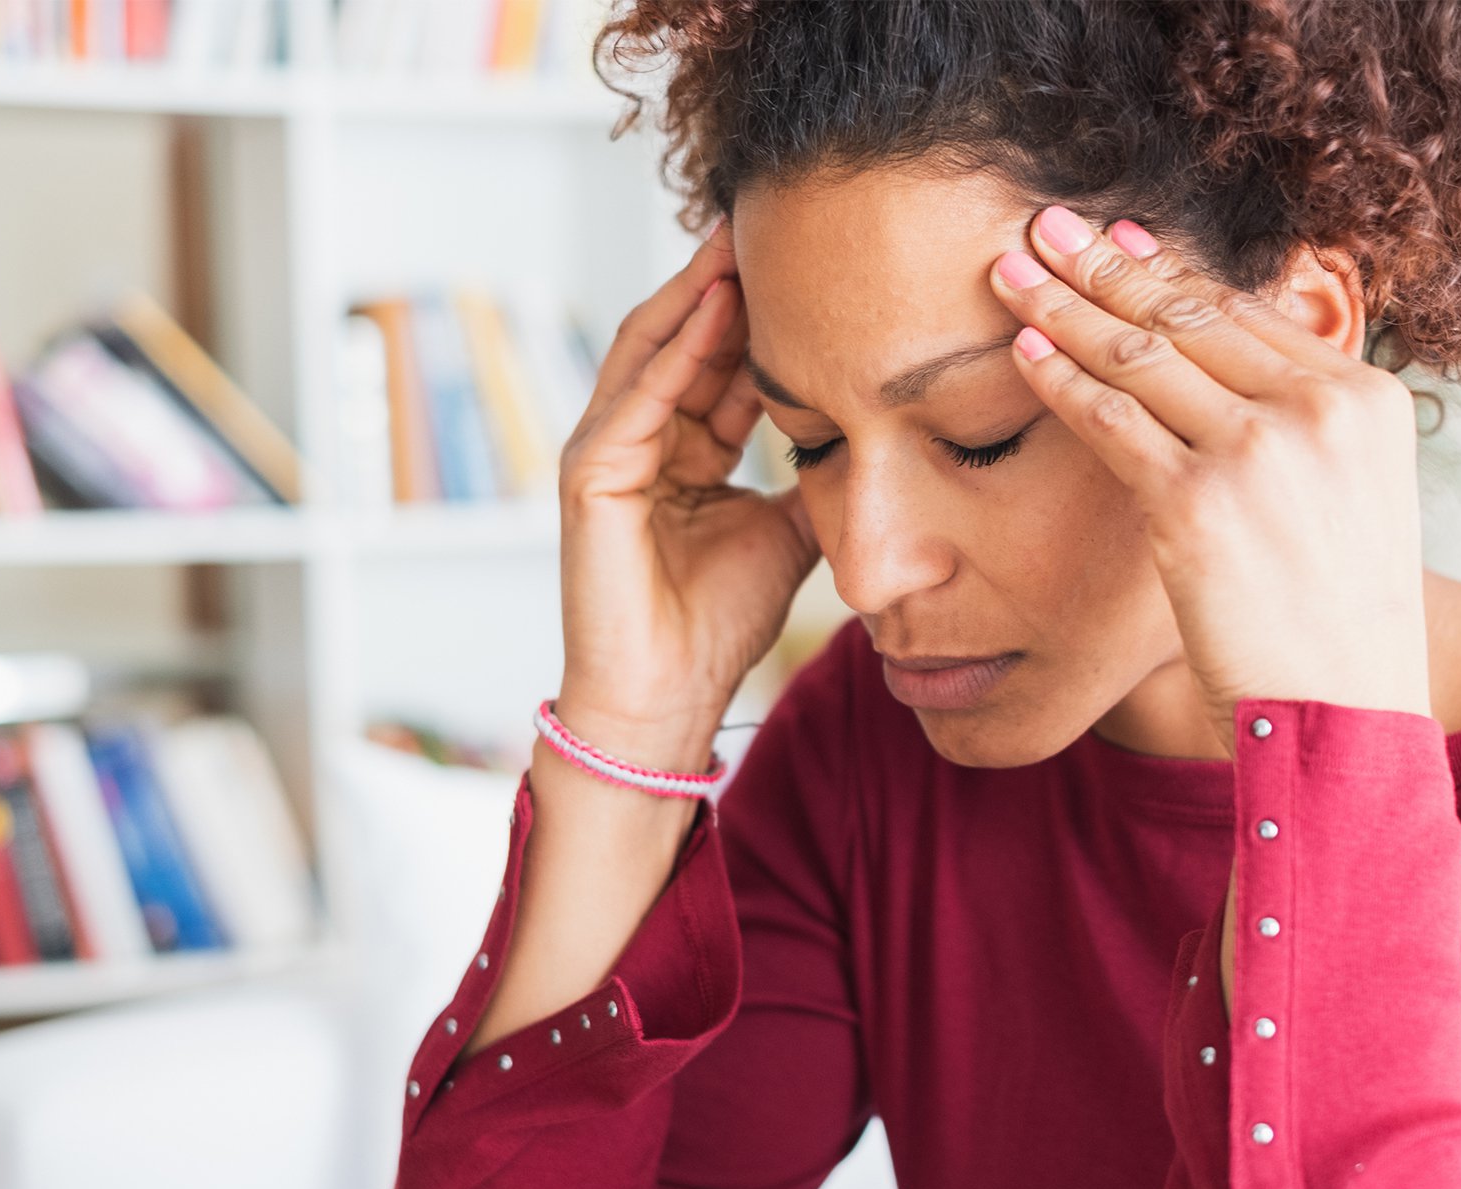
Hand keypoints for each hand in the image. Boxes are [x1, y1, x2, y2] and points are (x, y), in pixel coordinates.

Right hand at [554, 219, 821, 755]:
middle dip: (724, 280)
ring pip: (653, 351)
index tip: (814, 264)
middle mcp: (639, 440)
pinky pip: (637, 398)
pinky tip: (713, 306)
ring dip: (695, 294)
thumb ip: (814, 476)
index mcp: (682, 451)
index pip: (720, 362)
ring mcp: (607, 453)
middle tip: (773, 219)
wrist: (668, 697)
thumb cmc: (719, 622)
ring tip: (739, 240)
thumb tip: (870, 432)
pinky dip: (674, 352)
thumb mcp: (789, 529)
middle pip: (683, 339)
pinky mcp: (589, 477)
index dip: (763, 314)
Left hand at [986, 205, 1433, 758]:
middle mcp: (1318, 408)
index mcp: (1367, 399)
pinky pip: (1109, 418)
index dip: (1170, 269)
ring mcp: (1258, 450)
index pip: (1247, 312)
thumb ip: (1308, 432)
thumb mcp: (1355, 504)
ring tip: (1011, 271)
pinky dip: (1058, 379)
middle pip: (1188, 314)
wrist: (1344, 715)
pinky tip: (1022, 351)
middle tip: (1045, 225)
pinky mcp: (1197, 501)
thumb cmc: (1340, 624)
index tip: (1118, 237)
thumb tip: (1238, 380)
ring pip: (1140, 354)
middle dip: (1104, 264)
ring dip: (1064, 305)